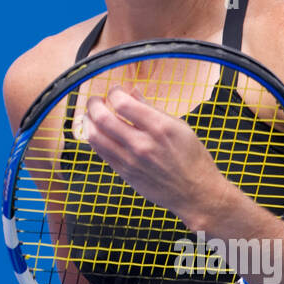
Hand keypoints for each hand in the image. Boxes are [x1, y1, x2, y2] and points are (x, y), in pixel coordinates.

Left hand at [82, 86, 230, 226]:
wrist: (195, 193)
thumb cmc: (191, 157)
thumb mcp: (179, 126)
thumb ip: (151, 109)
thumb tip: (132, 92)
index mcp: (159, 127)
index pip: (122, 103)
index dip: (114, 92)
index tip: (116, 90)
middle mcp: (142, 144)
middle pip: (102, 118)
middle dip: (94, 104)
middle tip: (96, 100)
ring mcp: (130, 160)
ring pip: (94, 136)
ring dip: (88, 121)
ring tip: (91, 115)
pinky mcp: (124, 173)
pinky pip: (100, 151)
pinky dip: (94, 137)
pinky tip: (98, 131)